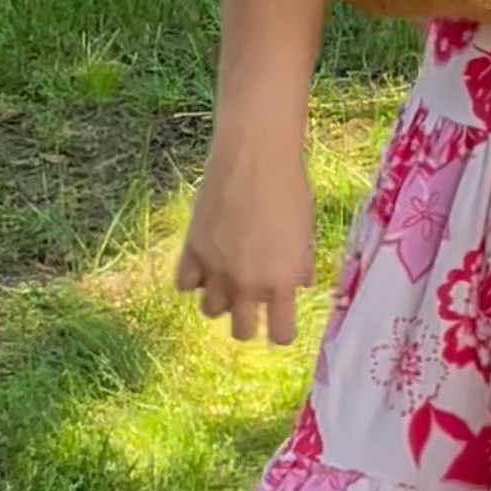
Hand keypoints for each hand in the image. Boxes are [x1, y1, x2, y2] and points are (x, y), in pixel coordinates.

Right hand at [173, 126, 315, 344]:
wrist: (255, 156)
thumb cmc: (290, 188)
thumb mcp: (305, 231)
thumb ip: (298, 264)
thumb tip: (298, 283)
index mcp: (282, 282)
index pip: (281, 334)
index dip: (281, 332)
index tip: (280, 323)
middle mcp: (248, 283)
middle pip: (242, 331)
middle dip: (248, 323)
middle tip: (250, 306)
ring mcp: (217, 269)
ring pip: (210, 311)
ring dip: (219, 300)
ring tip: (226, 281)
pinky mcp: (192, 250)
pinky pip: (184, 285)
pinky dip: (193, 280)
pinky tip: (203, 265)